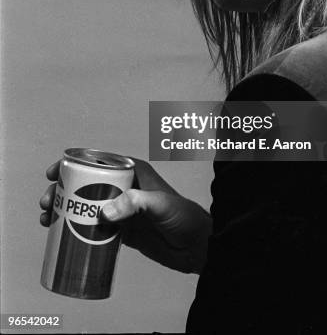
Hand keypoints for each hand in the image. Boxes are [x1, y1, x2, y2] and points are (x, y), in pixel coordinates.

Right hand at [39, 159, 210, 273]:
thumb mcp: (161, 204)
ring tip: (47, 220)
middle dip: (63, 191)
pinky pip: (94, 227)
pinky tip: (61, 235)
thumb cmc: (185, 218)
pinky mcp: (122, 230)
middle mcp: (126, 188)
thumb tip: (105, 212)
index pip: (99, 162)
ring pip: (87, 205)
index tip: (53, 173)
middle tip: (46, 203)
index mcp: (135, 172)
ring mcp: (123, 210)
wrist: (198, 247)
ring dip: (65, 210)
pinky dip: (76, 228)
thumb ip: (137, 203)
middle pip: (87, 184)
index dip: (73, 165)